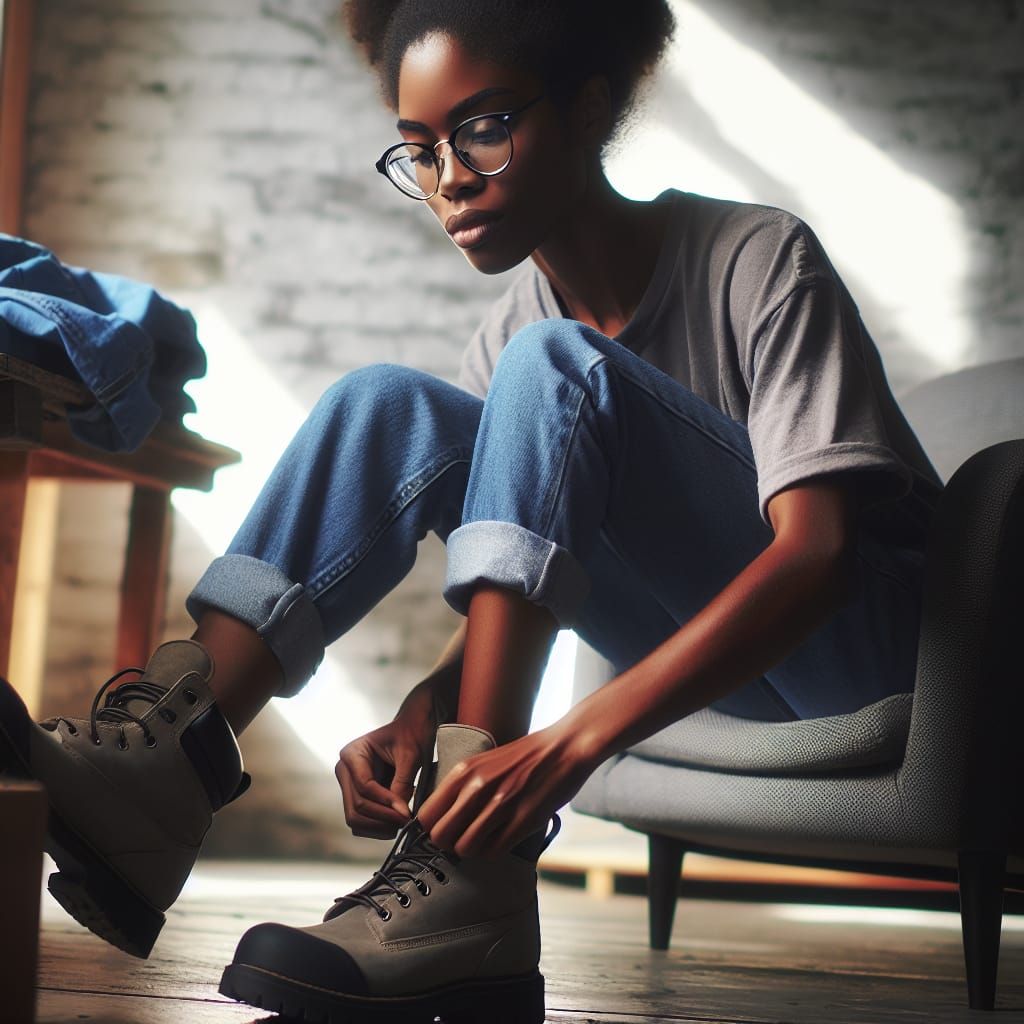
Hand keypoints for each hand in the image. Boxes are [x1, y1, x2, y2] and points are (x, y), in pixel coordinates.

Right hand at [335, 684, 436, 839]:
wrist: (412, 728)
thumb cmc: (411, 734)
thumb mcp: (411, 755)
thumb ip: (402, 783)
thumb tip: (400, 814)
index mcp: (352, 753)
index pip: (365, 787)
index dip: (385, 802)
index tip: (406, 812)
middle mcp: (345, 770)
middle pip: (356, 806)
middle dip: (382, 818)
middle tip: (406, 821)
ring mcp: (348, 785)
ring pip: (355, 818)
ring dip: (379, 826)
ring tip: (403, 821)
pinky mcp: (356, 796)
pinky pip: (360, 820)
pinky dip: (377, 826)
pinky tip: (396, 819)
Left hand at [415, 721, 595, 859]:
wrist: (564, 747)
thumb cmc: (525, 755)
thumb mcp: (484, 761)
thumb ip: (463, 786)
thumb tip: (443, 816)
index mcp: (464, 771)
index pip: (426, 814)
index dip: (432, 828)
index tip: (444, 830)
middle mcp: (477, 787)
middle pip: (440, 836)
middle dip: (448, 844)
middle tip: (462, 839)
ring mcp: (500, 805)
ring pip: (465, 848)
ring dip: (472, 849)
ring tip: (484, 840)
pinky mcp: (523, 820)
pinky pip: (493, 851)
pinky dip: (494, 850)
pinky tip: (502, 838)